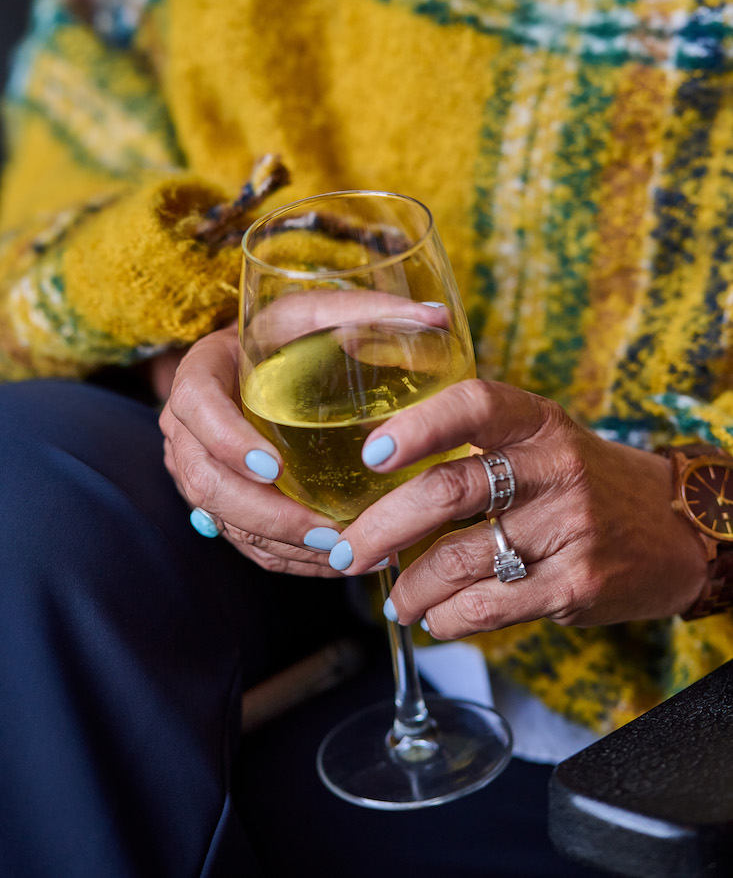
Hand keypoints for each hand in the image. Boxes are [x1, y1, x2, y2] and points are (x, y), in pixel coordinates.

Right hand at [159, 323, 343, 575]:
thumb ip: (365, 311)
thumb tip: (437, 316)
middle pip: (205, 483)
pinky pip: (243, 540)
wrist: (251, 362)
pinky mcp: (219, 503)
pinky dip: (286, 557)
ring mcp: (198, 471)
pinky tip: (333, 561)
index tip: (275, 468)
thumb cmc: (282, 335)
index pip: (197, 407)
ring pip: (224, 521)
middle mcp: (188, 430)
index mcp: (200, 375)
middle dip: (266, 515)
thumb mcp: (314, 313)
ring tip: (343, 552)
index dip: (227, 441)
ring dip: (282, 544)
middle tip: (325, 531)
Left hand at [326, 379, 711, 634]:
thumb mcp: (543, 440)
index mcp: (538, 423)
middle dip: (382, 527)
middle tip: (348, 550)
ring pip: (460, 558)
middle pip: (449, 490)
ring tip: (396, 599)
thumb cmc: (585, 482)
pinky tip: (436, 617)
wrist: (676, 529)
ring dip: (411, 586)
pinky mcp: (577, 584)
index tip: (371, 454)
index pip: (475, 405)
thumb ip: (477, 444)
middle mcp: (555, 468)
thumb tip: (378, 474)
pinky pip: (489, 605)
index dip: (418, 426)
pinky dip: (448, 617)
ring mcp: (569, 528)